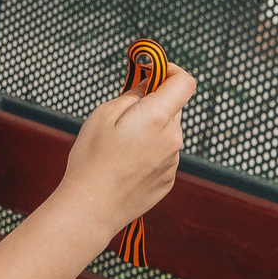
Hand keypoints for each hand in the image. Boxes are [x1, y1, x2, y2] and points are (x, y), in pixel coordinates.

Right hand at [57, 67, 195, 243]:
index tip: (150, 72)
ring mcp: (172, 162)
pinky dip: (149, 152)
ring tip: (119, 147)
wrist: (92, 207)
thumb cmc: (92, 159)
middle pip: (173, 108)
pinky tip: (125, 165)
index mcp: (158, 117)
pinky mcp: (167, 180)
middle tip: (123, 114)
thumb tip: (148, 86)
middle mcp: (173, 138)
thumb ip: (133, 95)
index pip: (185, 82)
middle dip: (153, 104)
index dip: (170, 71)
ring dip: (150, 130)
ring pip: (167, 133)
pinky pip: (163, 155)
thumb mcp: (103, 114)